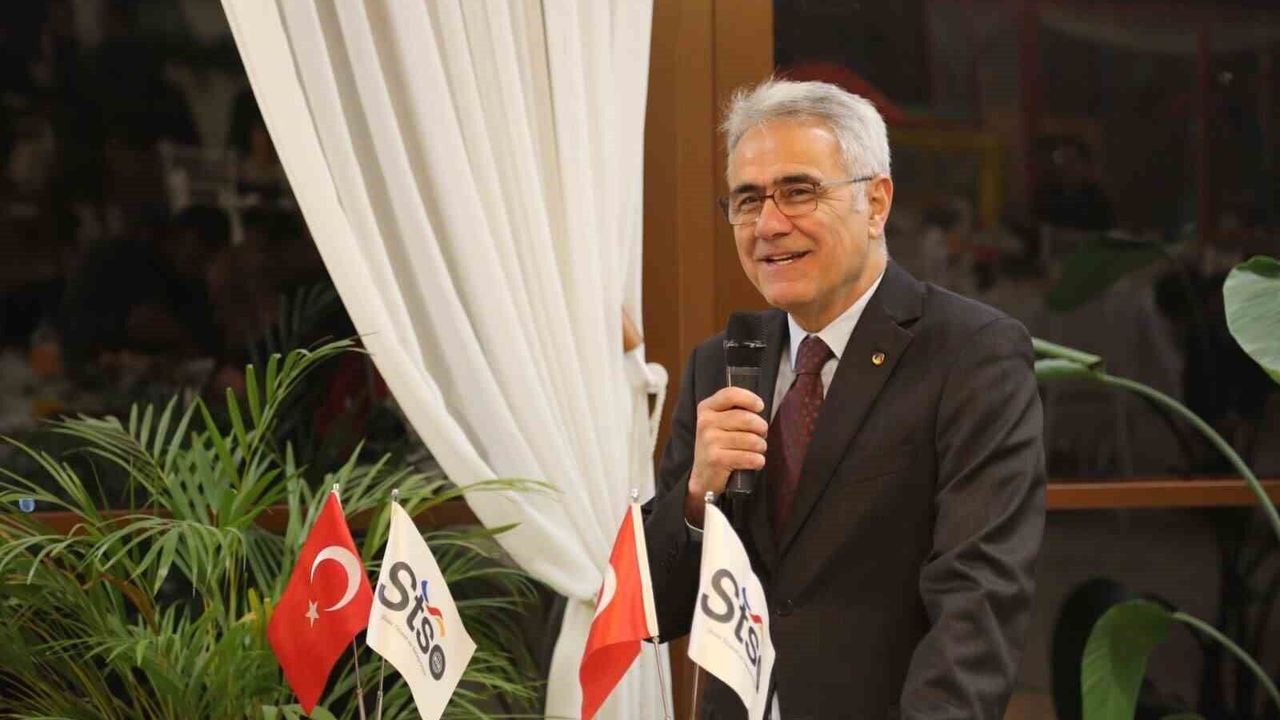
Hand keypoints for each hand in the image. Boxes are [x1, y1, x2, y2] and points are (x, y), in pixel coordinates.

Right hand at [685, 387, 767, 526]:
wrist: (703, 476)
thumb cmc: (719, 446)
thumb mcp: (720, 423)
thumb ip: (735, 411)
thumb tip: (759, 407)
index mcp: (707, 408)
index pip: (730, 394)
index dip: (749, 399)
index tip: (760, 407)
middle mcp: (705, 422)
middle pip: (747, 418)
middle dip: (761, 428)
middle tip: (761, 435)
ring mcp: (709, 441)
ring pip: (751, 439)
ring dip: (761, 447)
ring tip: (757, 450)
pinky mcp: (716, 459)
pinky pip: (749, 457)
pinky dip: (758, 461)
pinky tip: (755, 462)